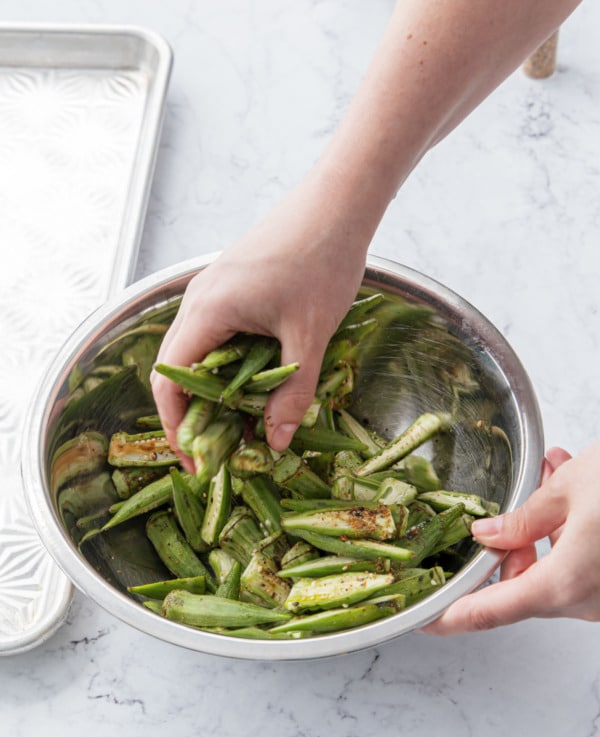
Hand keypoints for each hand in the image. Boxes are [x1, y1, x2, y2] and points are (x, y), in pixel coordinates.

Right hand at [151, 176, 368, 469]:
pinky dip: (223, 367)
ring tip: (236, 425)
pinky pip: (212, 336)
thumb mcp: (309, 338)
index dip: (178, 427)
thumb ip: (292, 393)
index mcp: (207, 312)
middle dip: (191, 415)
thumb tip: (277, 443)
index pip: (170, 382)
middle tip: (218, 452)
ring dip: (209, 391)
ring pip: (193, 353)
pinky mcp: (228, 286)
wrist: (338, 204)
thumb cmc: (323, 262)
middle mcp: (198, 301)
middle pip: (173, 370)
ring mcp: (211, 290)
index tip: (198, 461)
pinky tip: (252, 384)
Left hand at [422, 441, 599, 633]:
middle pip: (520, 587)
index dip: (446, 617)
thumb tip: (488, 534)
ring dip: (541, 529)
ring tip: (550, 476)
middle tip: (512, 506)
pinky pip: (579, 565)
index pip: (486, 614)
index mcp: (562, 585)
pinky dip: (569, 533)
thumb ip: (522, 519)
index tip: (421, 618)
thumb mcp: (570, 489)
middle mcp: (585, 600)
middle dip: (507, 546)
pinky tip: (569, 489)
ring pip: (551, 570)